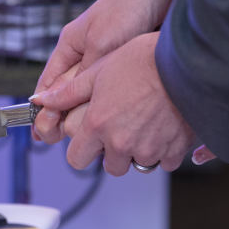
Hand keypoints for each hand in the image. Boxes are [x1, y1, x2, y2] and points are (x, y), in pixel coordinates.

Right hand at [33, 0, 198, 143]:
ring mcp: (109, 64)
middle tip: (64, 138)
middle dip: (66, 117)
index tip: (42, 133)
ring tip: (90, 136)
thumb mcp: (100, 44)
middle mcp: (87, 57)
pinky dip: (112, 110)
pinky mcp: (130, 70)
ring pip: (92, 99)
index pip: (50, 84)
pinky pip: (114, 96)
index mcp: (71, 46)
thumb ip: (78, 75)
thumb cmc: (130, 7)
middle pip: (69, 96)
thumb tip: (49, 103)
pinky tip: (116, 125)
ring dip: (90, 117)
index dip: (43, 109)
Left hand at [36, 32, 195, 174]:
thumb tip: (42, 101)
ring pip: (138, 164)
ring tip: (145, 124)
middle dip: (113, 153)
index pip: (76, 159)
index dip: (82, 150)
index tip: (90, 139)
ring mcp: (148, 148)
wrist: (186, 63)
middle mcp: (121, 143)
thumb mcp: (98, 72)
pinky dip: (164, 150)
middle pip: (110, 166)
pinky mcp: (174, 150)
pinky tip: (164, 128)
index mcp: (98, 126)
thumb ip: (68, 93)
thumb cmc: (142, 62)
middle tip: (123, 128)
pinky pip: (164, 162)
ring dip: (139, 151)